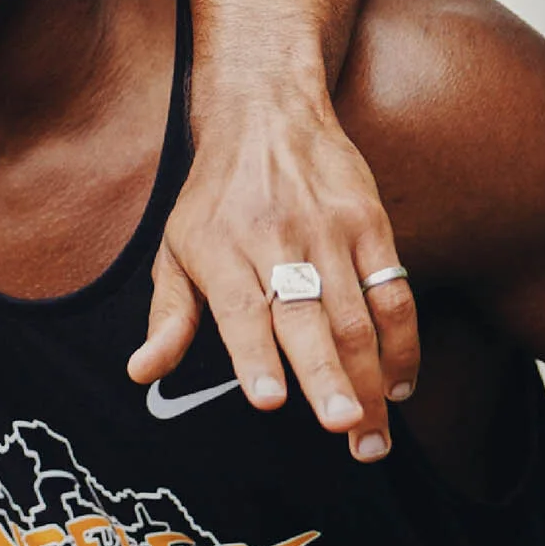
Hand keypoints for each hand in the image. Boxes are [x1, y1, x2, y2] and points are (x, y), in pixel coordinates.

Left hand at [130, 76, 418, 460]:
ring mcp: (329, 231)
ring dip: (371, 378)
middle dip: (327, 378)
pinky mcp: (370, 222)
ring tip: (372, 433)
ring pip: (357, 314)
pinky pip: (393, 291)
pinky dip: (402, 341)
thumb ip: (168, 316)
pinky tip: (400, 384)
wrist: (267, 111)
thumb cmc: (215, 197)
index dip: (255, 357)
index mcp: (221, 250)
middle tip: (344, 428)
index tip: (269, 402)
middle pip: (307, 318)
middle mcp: (277, 240)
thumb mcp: (176, 248)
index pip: (241, 309)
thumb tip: (142, 373)